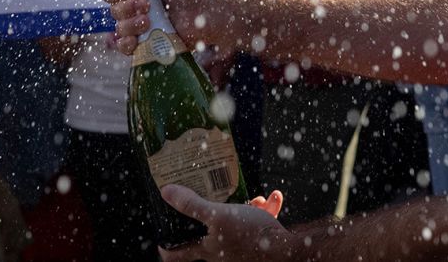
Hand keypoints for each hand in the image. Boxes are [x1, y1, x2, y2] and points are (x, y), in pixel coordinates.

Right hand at [101, 0, 216, 55]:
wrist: (205, 7)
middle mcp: (135, 5)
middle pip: (113, 10)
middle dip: (126, 7)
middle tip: (147, 4)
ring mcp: (141, 25)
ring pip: (119, 29)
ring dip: (130, 24)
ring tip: (149, 21)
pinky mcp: (147, 43)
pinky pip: (125, 48)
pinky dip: (126, 44)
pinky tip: (137, 39)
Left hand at [157, 185, 287, 261]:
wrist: (286, 252)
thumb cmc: (250, 236)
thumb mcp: (218, 215)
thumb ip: (192, 205)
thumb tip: (166, 193)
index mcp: (206, 249)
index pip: (176, 254)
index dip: (165, 246)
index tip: (161, 233)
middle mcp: (221, 252)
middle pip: (209, 233)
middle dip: (211, 213)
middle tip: (209, 199)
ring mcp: (240, 249)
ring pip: (237, 224)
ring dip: (244, 208)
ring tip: (253, 198)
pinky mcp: (259, 243)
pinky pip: (259, 223)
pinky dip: (265, 210)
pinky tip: (272, 197)